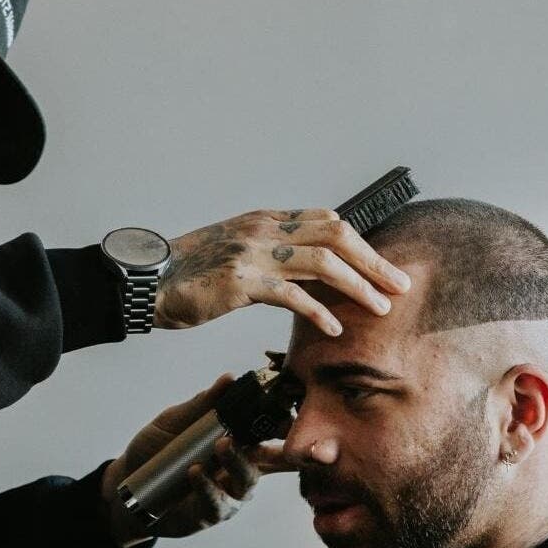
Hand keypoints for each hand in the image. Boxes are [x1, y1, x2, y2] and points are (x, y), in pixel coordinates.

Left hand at [100, 374, 291, 546]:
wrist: (129, 483)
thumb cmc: (158, 450)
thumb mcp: (176, 421)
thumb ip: (202, 405)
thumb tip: (228, 380)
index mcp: (236, 441)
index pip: (267, 432)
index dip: (282, 424)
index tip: (287, 413)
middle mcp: (239, 467)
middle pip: (267, 458)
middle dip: (273, 444)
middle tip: (267, 428)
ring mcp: (228, 492)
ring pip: (246, 480)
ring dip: (237, 462)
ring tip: (221, 445)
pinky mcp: (211, 513)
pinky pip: (217, 502)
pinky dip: (208, 486)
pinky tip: (195, 472)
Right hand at [155, 208, 410, 333]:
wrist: (147, 281)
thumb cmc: (188, 273)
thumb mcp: (235, 251)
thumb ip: (270, 254)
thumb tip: (308, 272)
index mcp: (264, 220)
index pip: (327, 220)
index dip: (362, 243)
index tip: (382, 266)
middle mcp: (262, 230)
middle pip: (336, 235)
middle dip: (374, 261)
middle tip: (400, 285)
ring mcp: (251, 253)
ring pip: (322, 263)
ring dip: (359, 285)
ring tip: (381, 307)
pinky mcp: (240, 282)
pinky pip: (292, 296)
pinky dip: (320, 311)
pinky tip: (335, 327)